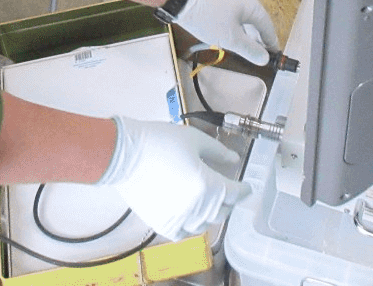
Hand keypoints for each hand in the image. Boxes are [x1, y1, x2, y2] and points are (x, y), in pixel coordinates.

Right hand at [98, 116, 246, 238]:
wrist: (125, 154)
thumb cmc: (160, 141)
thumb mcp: (194, 139)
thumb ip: (218, 152)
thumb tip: (234, 160)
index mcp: (207, 185)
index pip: (234, 194)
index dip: (243, 190)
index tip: (247, 187)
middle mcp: (196, 207)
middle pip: (221, 211)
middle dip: (228, 201)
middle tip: (227, 192)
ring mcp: (178, 218)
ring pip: (204, 224)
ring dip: (210, 214)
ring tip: (209, 203)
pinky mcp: (161, 224)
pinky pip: (183, 234)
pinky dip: (190, 227)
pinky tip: (191, 217)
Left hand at [173, 0, 277, 64]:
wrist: (183, 3)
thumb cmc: (209, 19)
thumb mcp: (231, 39)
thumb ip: (250, 50)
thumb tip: (265, 59)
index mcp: (253, 5)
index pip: (268, 27)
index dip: (271, 44)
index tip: (274, 57)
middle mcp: (247, 0)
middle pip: (259, 24)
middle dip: (259, 41)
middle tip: (260, 58)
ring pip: (247, 22)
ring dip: (249, 37)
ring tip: (248, 53)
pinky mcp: (224, 2)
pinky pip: (238, 18)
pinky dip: (239, 30)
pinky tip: (236, 41)